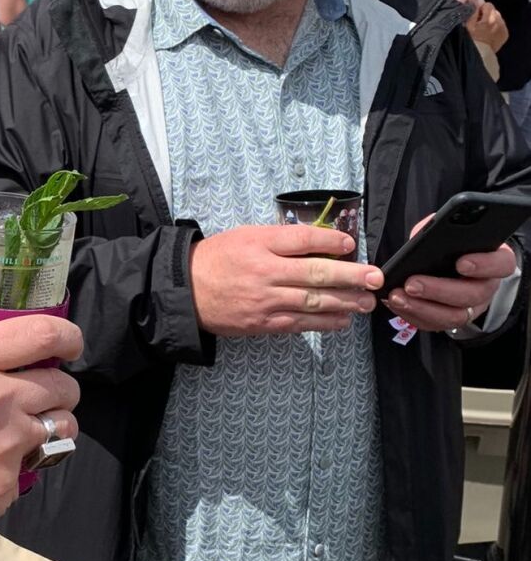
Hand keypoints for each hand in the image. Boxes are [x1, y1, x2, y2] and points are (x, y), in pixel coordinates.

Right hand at [0, 302, 82, 522]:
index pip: (41, 333)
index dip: (67, 336)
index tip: (68, 342)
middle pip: (62, 384)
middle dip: (60, 386)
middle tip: (42, 391)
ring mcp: (6, 444)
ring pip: (61, 425)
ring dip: (53, 423)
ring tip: (27, 428)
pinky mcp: (8, 483)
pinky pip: (32, 466)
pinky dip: (20, 463)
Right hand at [190, 223, 380, 336]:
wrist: (186, 291)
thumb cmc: (217, 259)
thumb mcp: (245, 236)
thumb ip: (279, 240)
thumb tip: (320, 244)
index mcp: (259, 244)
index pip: (303, 240)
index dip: (331, 240)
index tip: (351, 243)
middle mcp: (265, 272)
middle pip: (316, 273)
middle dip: (351, 276)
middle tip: (375, 277)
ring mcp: (265, 301)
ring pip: (313, 301)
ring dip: (345, 302)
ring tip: (367, 302)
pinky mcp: (263, 323)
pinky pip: (300, 323)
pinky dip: (325, 323)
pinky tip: (343, 320)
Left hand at [385, 216, 516, 331]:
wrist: (444, 263)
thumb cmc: (447, 244)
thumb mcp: (443, 230)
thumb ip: (436, 229)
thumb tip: (419, 238)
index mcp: (493, 260)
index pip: (502, 263)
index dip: (484, 265)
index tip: (461, 263)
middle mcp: (486, 286)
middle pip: (473, 295)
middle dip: (439, 290)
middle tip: (412, 284)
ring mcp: (471, 307)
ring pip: (455, 316)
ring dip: (422, 308)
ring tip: (398, 296)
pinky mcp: (450, 318)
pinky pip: (436, 325)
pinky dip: (413, 315)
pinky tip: (395, 303)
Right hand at [467, 0, 508, 52]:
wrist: (480, 55)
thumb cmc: (471, 41)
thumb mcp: (467, 25)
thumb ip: (471, 11)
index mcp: (490, 18)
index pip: (488, 5)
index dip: (480, 9)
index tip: (476, 17)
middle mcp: (499, 22)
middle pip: (494, 11)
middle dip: (486, 15)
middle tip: (479, 24)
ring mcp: (503, 28)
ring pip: (498, 18)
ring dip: (491, 21)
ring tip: (484, 30)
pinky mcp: (505, 34)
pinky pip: (501, 26)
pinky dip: (496, 28)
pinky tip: (489, 34)